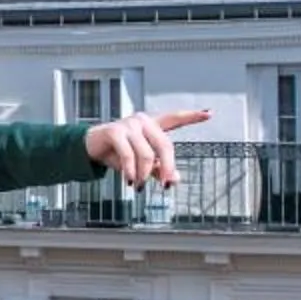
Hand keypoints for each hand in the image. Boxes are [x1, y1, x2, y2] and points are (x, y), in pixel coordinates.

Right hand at [84, 107, 207, 187]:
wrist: (90, 148)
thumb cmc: (117, 152)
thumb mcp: (141, 163)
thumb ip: (159, 169)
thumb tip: (175, 179)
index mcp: (152, 125)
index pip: (175, 119)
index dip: (193, 117)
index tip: (210, 113)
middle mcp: (143, 121)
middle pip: (165, 145)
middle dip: (167, 168)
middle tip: (167, 185)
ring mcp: (129, 124)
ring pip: (147, 154)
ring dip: (144, 175)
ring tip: (139, 186)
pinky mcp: (115, 131)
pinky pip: (128, 155)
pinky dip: (131, 171)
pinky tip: (129, 181)